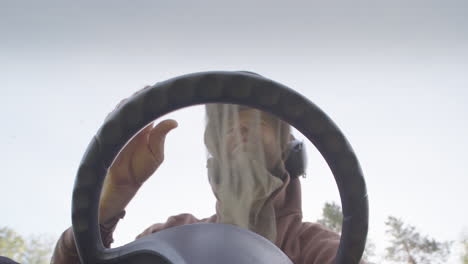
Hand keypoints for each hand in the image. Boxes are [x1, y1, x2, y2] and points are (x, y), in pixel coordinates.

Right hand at [99, 90, 177, 222]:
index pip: (150, 110)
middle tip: (147, 87)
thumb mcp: (156, 154)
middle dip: (139, 96)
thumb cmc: (141, 169)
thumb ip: (161, 136)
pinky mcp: (109, 134)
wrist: (123, 182)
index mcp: (147, 130)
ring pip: (123, 111)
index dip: (151, 99)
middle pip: (135, 107)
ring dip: (128, 102)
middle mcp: (134, 127)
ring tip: (135, 95)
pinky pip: (111, 121)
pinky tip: (121, 107)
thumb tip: (175, 121)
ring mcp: (121, 129)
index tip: (156, 88)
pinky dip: (115, 113)